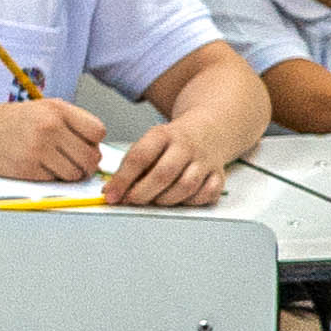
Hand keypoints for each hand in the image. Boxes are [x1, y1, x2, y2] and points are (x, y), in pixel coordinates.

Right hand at [0, 97, 109, 182]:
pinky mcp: (28, 169)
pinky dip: (49, 178)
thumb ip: (66, 123)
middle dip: (86, 165)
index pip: (97, 131)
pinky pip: (54, 180)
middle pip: (90, 156)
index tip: (83, 145)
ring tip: (53, 166)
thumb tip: (93, 148)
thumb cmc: (2, 122)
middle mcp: (50, 127)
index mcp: (56, 109)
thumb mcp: (37, 110)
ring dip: (69, 175)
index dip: (93, 142)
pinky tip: (35, 167)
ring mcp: (39, 148)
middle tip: (75, 165)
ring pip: (75, 173)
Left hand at [104, 117, 236, 207]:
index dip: (123, 179)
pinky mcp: (219, 174)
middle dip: (143, 193)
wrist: (209, 129)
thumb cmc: (172, 142)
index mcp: (163, 135)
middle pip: (164, 174)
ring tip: (156, 200)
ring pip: (186, 186)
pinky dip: (193, 201)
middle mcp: (185, 146)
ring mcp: (204, 160)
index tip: (111, 195)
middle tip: (132, 201)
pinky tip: (181, 199)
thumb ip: (131, 167)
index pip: (140, 157)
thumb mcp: (150, 143)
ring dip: (167, 200)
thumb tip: (111, 193)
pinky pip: (208, 193)